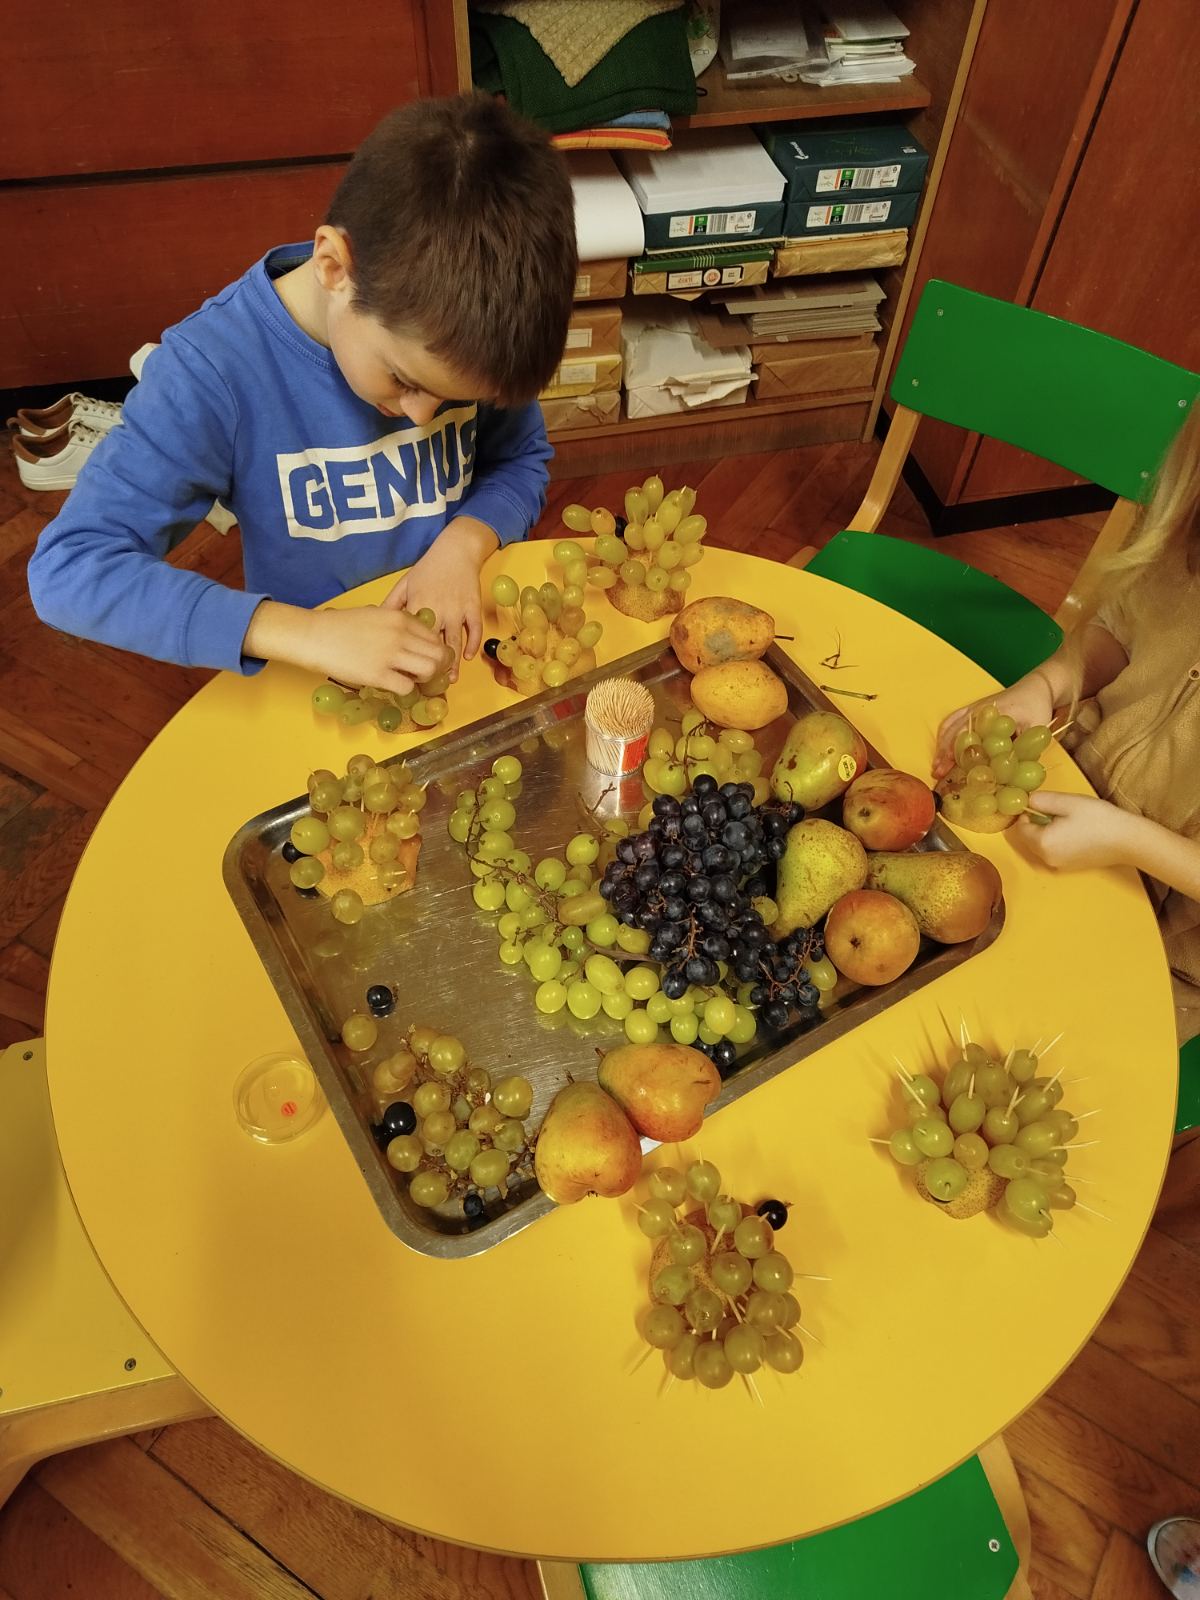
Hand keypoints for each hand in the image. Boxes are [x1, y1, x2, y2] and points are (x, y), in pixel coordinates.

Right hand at [245, 601, 452, 694]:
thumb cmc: (340, 625)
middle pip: (439, 654)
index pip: (434, 636)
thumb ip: (397, 624)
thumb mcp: (374, 614)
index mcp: (400, 618)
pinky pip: (407, 688)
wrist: (314, 636)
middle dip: (438, 667)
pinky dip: (405, 690)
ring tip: (411, 679)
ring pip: (429, 670)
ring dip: (425, 679)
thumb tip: (414, 638)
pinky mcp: (378, 675)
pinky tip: (393, 685)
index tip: (428, 658)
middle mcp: (400, 634)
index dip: (435, 650)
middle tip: (427, 674)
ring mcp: (390, 655)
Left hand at [383, 516, 497, 680]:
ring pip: (455, 640)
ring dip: (453, 661)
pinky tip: (467, 657)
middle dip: (432, 665)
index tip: (403, 669)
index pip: (410, 635)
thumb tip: (378, 621)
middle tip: (429, 683)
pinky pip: (474, 629)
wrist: (456, 550)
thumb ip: (392, 604)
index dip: (407, 654)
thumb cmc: (428, 567)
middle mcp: (438, 608)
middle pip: (433, 642)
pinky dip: (472, 644)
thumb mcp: (405, 583)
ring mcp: (457, 609)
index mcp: (418, 603)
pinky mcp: (473, 607)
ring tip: (450, 679)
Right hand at [933, 671, 1057, 777]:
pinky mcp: (972, 709)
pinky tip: (943, 749)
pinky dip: (944, 735)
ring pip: (949, 726)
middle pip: (952, 732)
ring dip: (941, 746)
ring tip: (937, 765)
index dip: (956, 754)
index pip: (967, 735)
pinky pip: (952, 721)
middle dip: (943, 753)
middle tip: (937, 772)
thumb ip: (1024, 752)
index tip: (949, 768)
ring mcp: (973, 708)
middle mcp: (977, 709)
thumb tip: (1015, 776)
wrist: (1037, 687)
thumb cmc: (1036, 708)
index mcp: (991, 714)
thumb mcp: (1035, 730)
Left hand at [1014, 791, 1139, 870]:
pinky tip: (1076, 831)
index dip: (1025, 814)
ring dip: (1047, 832)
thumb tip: (1028, 801)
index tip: (1038, 803)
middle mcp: (1047, 859)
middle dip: (1035, 824)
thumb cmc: (1097, 819)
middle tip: (1055, 809)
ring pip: (1042, 846)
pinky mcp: (1072, 867)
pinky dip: (1058, 841)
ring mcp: (1060, 866)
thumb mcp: (1066, 802)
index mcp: (1042, 843)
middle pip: (1029, 839)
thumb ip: (1041, 800)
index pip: (1020, 829)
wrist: (1128, 840)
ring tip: (1067, 819)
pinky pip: (1055, 852)